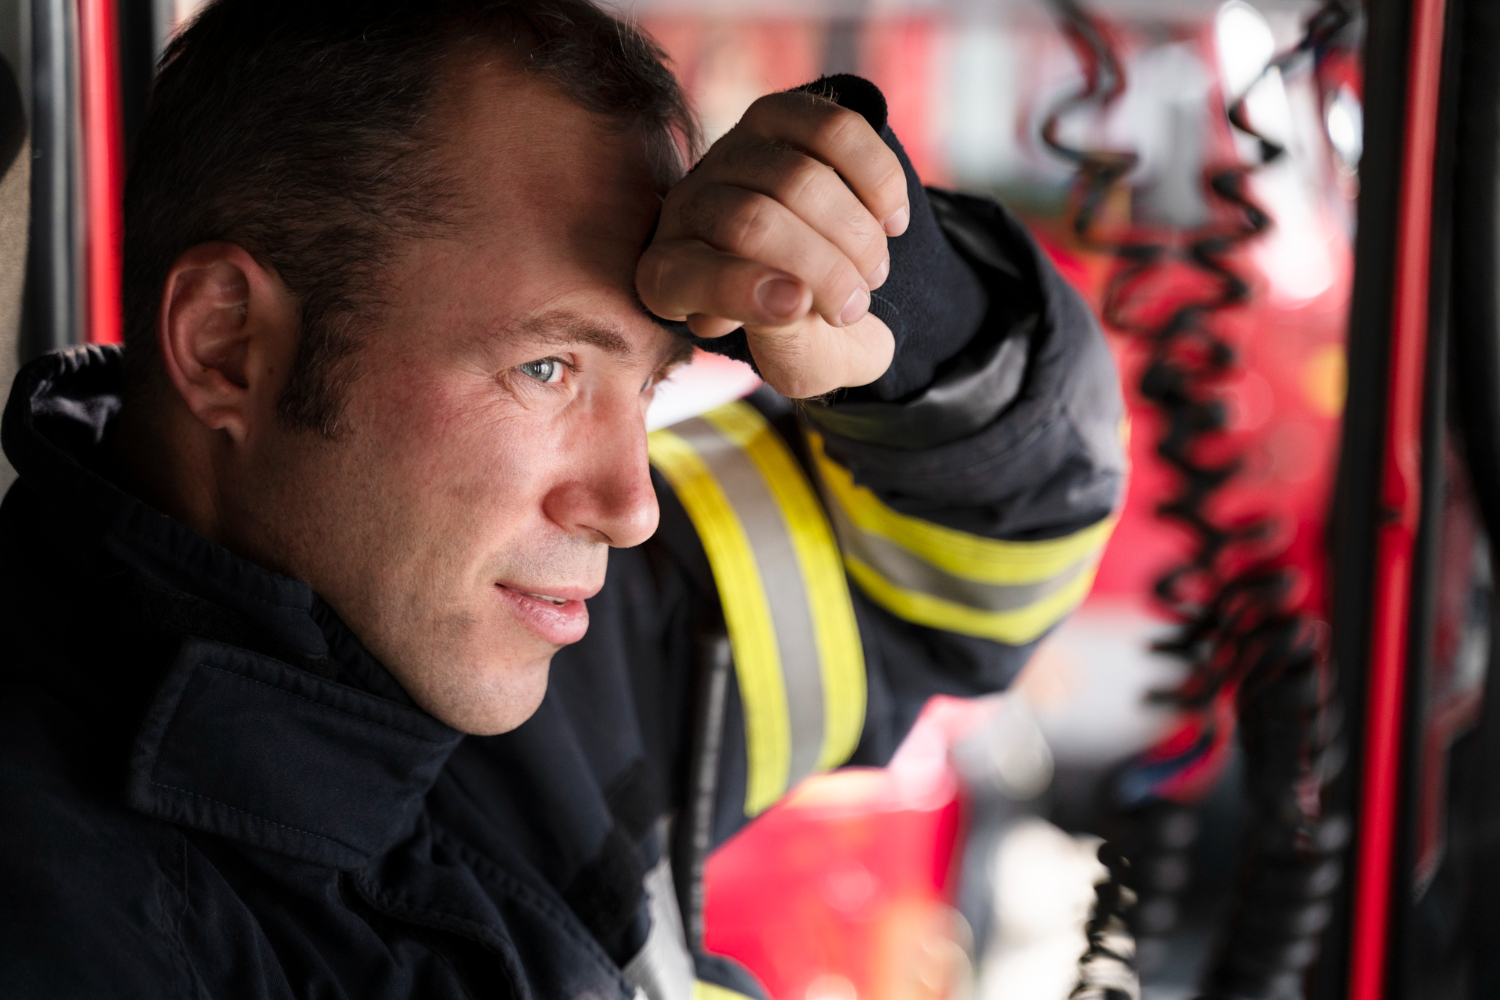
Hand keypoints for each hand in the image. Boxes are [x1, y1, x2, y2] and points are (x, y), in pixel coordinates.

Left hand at [636, 91, 909, 398]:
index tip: (803, 308)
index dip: (740, 290)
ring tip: (873, 272)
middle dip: (821, 266)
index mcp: (669, 280)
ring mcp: (730, 156)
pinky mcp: (779, 118)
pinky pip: (833, 130)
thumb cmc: (810, 337)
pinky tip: (892, 220)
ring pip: (797, 176)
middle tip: (856, 305)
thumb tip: (793, 297)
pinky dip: (878, 178)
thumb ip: (791, 347)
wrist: (840, 287)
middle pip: (749, 220)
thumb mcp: (803, 365)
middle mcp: (687, 210)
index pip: (684, 275)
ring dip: (855, 232)